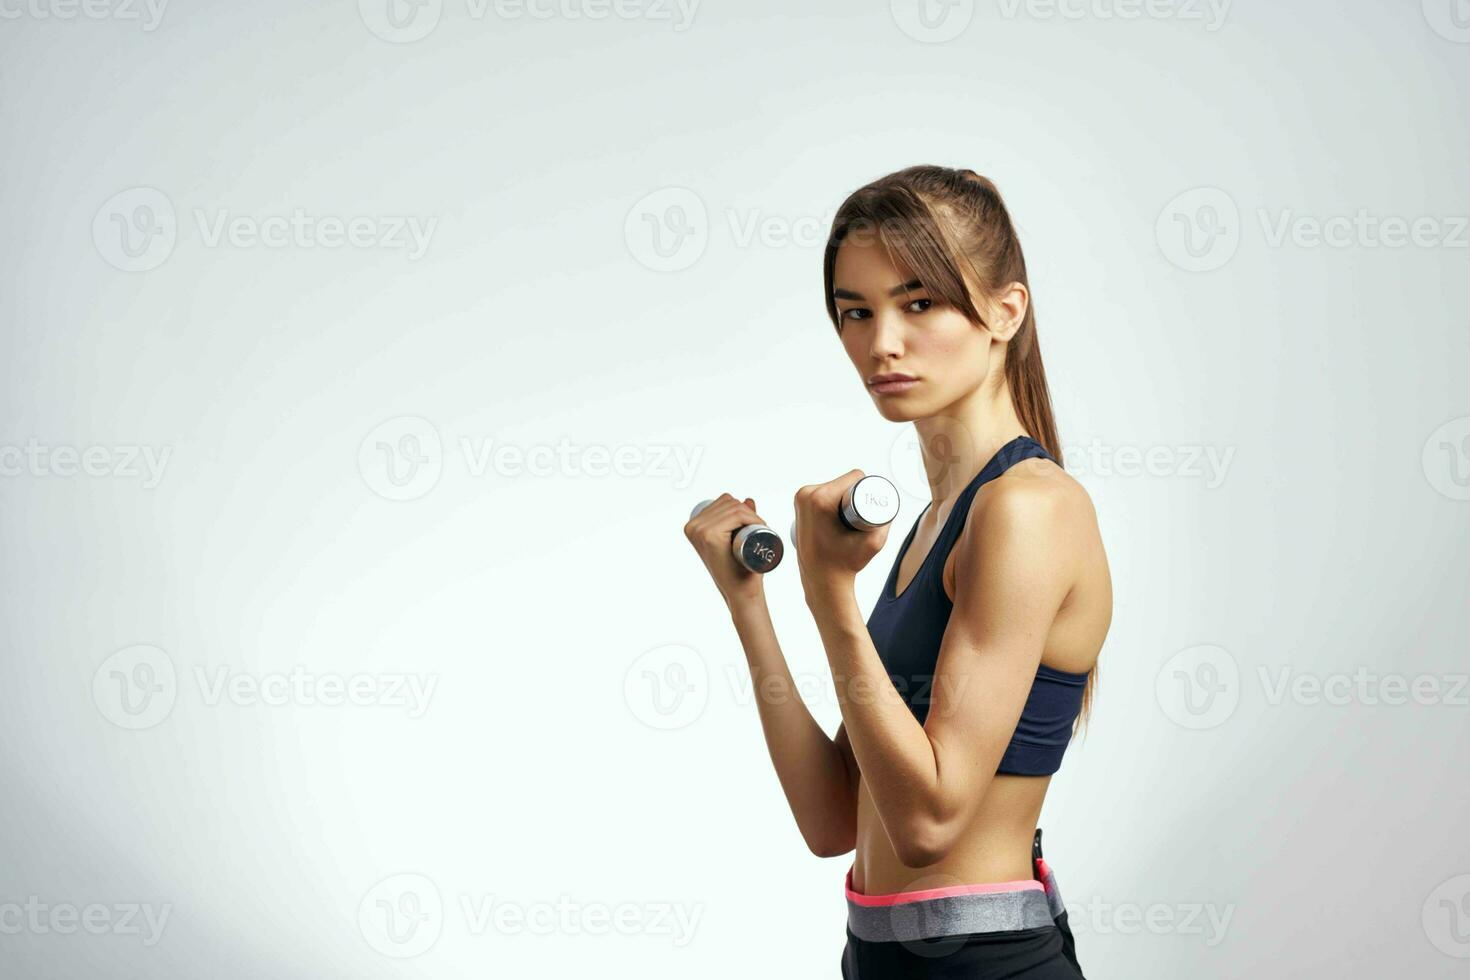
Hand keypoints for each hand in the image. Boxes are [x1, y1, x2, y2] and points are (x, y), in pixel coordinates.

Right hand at [683, 493, 767, 606]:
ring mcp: (699, 531)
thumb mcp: (736, 540)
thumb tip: (748, 499)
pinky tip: (757, 526)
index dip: (743, 508)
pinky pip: (736, 515)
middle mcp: (693, 526)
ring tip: (760, 530)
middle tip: (761, 529)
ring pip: (734, 507)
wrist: (741, 591)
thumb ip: (739, 520)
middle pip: (729, 502)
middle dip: (749, 512)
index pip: (723, 502)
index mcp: (693, 526)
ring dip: (752, 515)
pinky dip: (751, 517)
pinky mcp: (709, 536)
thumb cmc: (739, 568)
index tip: (756, 524)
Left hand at [792, 470, 888, 604]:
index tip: (868, 508)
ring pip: (833, 486)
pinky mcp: (799, 505)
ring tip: (850, 517)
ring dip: (845, 496)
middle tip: (859, 517)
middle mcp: (805, 495)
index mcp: (819, 499)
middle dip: (856, 494)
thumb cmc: (843, 565)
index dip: (867, 488)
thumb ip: (886, 521)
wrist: (822, 582)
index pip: (853, 477)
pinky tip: (838, 512)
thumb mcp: (873, 543)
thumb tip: (890, 504)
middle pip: (842, 481)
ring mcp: (800, 500)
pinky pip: (823, 492)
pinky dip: (834, 498)